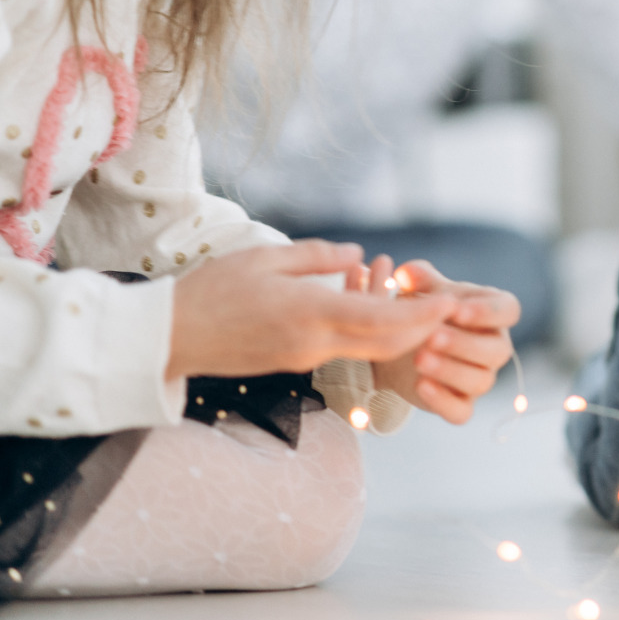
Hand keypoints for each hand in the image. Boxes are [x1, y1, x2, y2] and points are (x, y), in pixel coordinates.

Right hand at [166, 240, 456, 379]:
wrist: (167, 339)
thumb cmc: (211, 291)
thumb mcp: (265, 259)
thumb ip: (318, 257)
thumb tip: (359, 256)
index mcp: (310, 314)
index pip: (381, 320)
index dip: (421, 314)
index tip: (448, 300)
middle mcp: (314, 343)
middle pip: (385, 343)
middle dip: (423, 328)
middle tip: (450, 306)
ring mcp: (305, 358)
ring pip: (368, 349)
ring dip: (399, 332)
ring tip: (423, 307)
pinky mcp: (296, 363)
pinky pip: (346, 350)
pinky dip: (370, 335)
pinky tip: (378, 311)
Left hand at [367, 257, 519, 424]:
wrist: (403, 347)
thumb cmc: (425, 311)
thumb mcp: (423, 291)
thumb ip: (419, 279)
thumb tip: (407, 274)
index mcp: (493, 312)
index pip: (509, 310)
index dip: (488, 312)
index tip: (457, 310)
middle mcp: (494, 346)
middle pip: (498, 350)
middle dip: (464, 344)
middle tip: (431, 337)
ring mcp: (480, 377)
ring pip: (480, 381)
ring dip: (451, 371)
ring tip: (419, 359)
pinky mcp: (460, 404)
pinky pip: (462, 412)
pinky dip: (443, 402)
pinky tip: (421, 386)